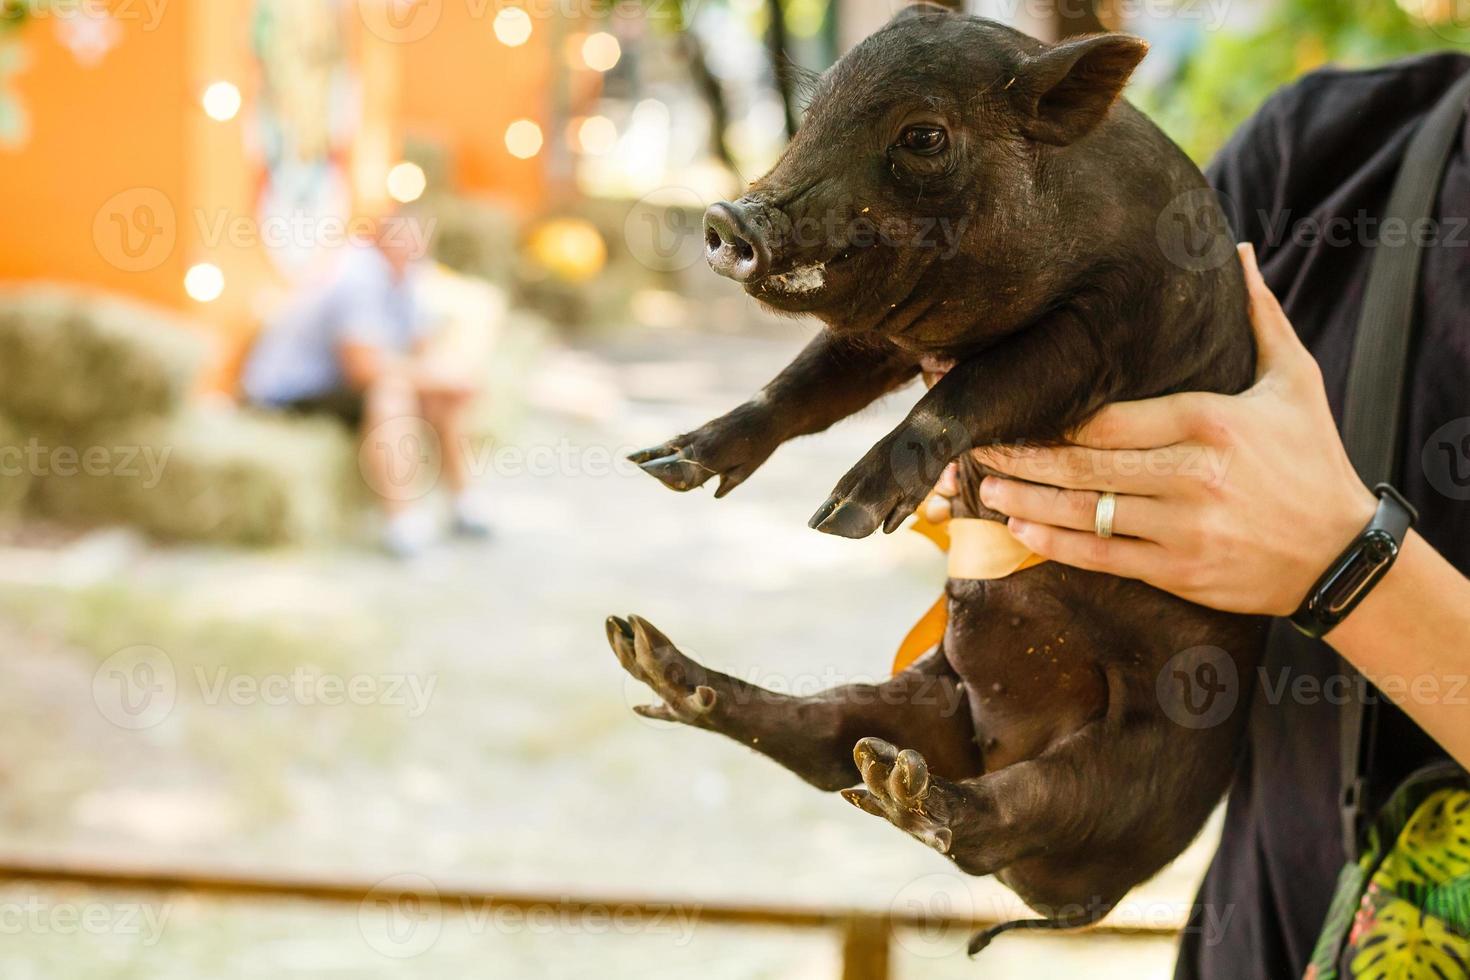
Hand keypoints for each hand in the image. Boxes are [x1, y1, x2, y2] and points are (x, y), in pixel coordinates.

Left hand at [940, 243, 1376, 615]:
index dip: (1050, 414)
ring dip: (1024, 500)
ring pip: (1083, 511)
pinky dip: (1054, 545)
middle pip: (1082, 463)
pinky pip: (1102, 556)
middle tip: (975, 444)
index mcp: (1210, 421)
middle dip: (1020, 456)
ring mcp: (1184, 527)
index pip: (1107, 416)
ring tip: (982, 486)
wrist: (1342, 553)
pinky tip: (1018, 532)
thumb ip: (1259, 315)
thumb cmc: (1313, 459)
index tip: (1009, 405)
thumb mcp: (1295, 380)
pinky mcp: (1179, 571)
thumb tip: (1235, 250)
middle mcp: (1193, 475)